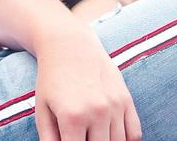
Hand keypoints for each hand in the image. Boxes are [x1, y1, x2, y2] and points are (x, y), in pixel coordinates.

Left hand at [33, 26, 141, 140]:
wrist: (70, 44)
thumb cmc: (51, 80)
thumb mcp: (42, 112)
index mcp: (72, 118)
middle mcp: (97, 112)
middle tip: (82, 140)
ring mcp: (115, 106)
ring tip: (94, 137)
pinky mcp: (126, 99)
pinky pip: (134, 134)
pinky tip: (112, 138)